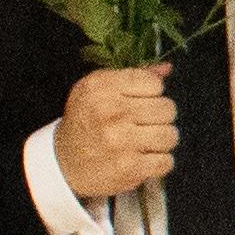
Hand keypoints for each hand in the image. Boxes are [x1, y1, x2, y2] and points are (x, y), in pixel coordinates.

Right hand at [54, 62, 178, 201]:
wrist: (64, 163)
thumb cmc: (86, 122)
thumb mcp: (98, 90)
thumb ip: (134, 77)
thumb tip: (167, 68)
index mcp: (101, 87)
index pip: (154, 83)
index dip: (152, 94)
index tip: (139, 103)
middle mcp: (110, 111)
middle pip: (167, 108)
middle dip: (159, 118)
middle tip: (141, 125)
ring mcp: (121, 140)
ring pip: (170, 135)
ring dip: (161, 141)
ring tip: (143, 142)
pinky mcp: (129, 167)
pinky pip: (166, 160)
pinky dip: (158, 162)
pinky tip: (142, 159)